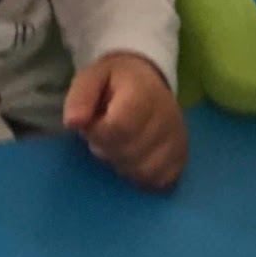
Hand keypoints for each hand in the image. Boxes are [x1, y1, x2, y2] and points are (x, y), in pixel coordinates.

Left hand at [63, 52, 186, 190]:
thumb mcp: (91, 77)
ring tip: (119, 144)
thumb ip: (80, 97)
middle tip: (103, 133)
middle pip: (129, 153)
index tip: (91, 125)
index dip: (97, 133)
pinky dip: (141, 175)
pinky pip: (159, 179)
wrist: (147, 80)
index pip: (118, 128)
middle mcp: (167, 118)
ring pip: (143, 170)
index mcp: (144, 95)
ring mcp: (178, 139)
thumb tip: (73, 123)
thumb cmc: (114, 81)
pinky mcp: (182, 156)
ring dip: (122, 163)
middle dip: (106, 148)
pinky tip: (133, 158)